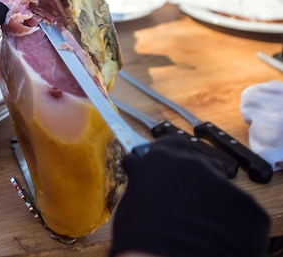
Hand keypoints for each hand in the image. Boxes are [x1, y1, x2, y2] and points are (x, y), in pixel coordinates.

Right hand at [110, 136, 269, 256]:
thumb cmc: (140, 232)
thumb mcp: (132, 195)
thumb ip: (142, 176)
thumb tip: (140, 170)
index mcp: (164, 156)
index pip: (170, 145)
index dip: (169, 159)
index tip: (165, 169)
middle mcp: (196, 162)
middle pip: (199, 163)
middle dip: (193, 177)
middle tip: (183, 199)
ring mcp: (225, 183)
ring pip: (220, 187)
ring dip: (212, 197)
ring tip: (200, 220)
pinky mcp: (248, 207)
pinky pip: (238, 210)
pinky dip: (228, 220)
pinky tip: (214, 234)